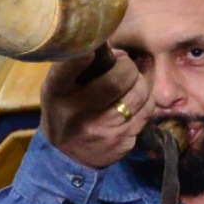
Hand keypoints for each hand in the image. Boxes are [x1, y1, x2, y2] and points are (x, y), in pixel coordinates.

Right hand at [41, 47, 150, 167]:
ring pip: (138, 95)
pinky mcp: (122, 141)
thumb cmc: (64, 110)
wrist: (67, 156)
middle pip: (117, 81)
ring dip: (141, 82)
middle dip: (128, 67)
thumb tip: (111, 46)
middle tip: (125, 64)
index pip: (68, 69)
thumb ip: (76, 66)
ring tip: (133, 79)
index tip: (94, 49)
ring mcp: (103, 129)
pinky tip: (137, 98)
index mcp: (57, 92)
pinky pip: (146, 113)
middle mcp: (78, 112)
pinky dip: (145, 101)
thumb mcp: (58, 87)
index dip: (84, 55)